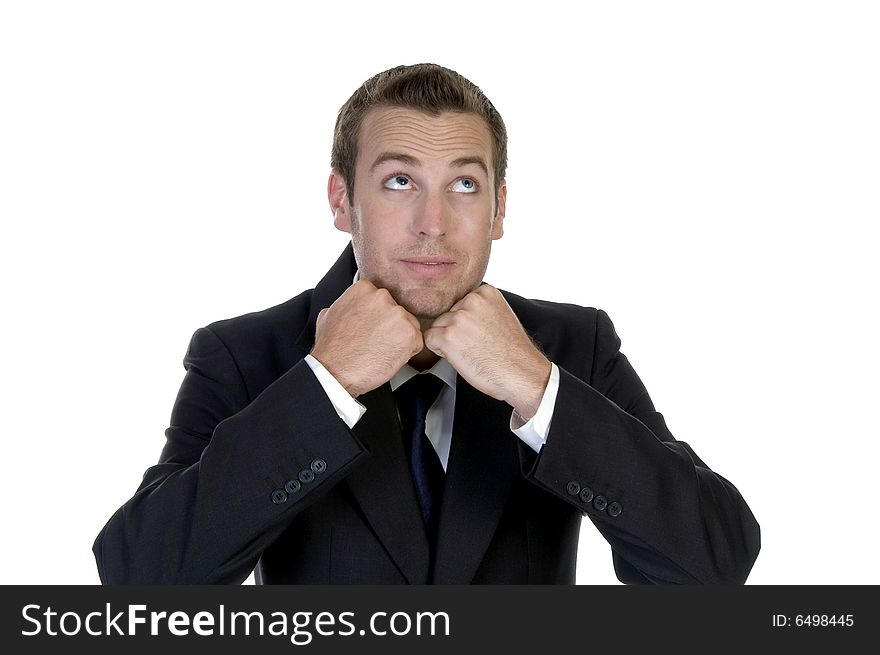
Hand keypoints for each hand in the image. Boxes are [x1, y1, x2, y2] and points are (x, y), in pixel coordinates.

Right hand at [310, 280, 423, 396]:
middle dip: (391, 328)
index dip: (379, 318)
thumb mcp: (329, 315)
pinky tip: (389, 357)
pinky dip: (408, 353)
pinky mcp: (409, 333)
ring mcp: (398, 314)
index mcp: (364, 288)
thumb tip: (349, 306)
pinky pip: (417, 342)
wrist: (335, 372)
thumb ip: (346, 305)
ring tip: (380, 351)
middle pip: (398, 312)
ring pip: (410, 326)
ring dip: (400, 340)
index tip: (371, 328)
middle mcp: (382, 297)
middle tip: (376, 342)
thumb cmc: (332, 349)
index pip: (384, 300)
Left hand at [423, 285, 550, 418]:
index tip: (481, 333)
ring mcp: (459, 318)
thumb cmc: (513, 352)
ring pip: (438, 326)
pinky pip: (429, 339)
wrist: (521, 373)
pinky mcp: (448, 336)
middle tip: (476, 345)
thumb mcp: (500, 316)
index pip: (460, 303)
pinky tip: (459, 357)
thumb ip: (480, 308)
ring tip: (471, 351)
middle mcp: (471, 300)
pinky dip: (439, 350)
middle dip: (456, 330)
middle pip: (447, 313)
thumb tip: (459, 310)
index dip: (466, 322)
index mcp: (486, 292)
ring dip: (448, 340)